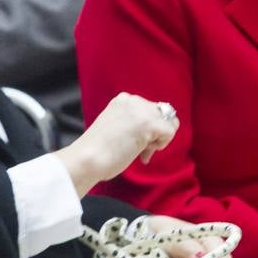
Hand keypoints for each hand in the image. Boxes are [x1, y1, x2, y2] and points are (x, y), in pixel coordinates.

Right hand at [54, 93, 177, 195]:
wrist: (87, 158)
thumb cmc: (99, 151)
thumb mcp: (117, 126)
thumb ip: (133, 123)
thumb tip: (155, 132)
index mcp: (123, 100)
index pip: (150, 109)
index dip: (147, 129)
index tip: (134, 142)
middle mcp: (133, 100)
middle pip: (162, 114)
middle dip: (155, 133)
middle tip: (141, 150)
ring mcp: (141, 110)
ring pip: (169, 122)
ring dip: (159, 139)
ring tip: (143, 151)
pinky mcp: (149, 123)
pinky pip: (170, 132)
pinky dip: (162, 144)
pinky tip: (145, 151)